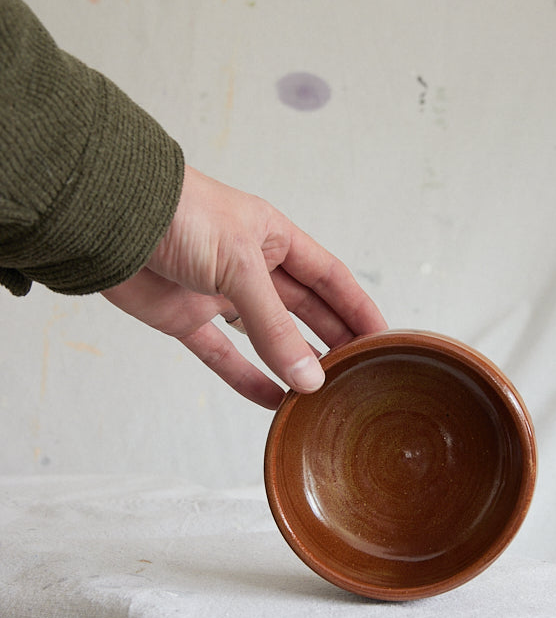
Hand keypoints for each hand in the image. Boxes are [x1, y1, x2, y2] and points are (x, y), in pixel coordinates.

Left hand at [103, 166, 386, 407]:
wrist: (108, 218)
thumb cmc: (179, 216)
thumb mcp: (239, 267)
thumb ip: (274, 326)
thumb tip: (309, 377)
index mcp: (273, 238)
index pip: (330, 278)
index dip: (357, 307)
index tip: (384, 339)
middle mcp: (250, 266)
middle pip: (304, 310)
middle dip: (332, 340)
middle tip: (360, 374)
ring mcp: (218, 294)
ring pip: (265, 337)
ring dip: (291, 364)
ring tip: (322, 394)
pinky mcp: (185, 318)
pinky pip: (222, 355)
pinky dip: (246, 378)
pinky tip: (271, 401)